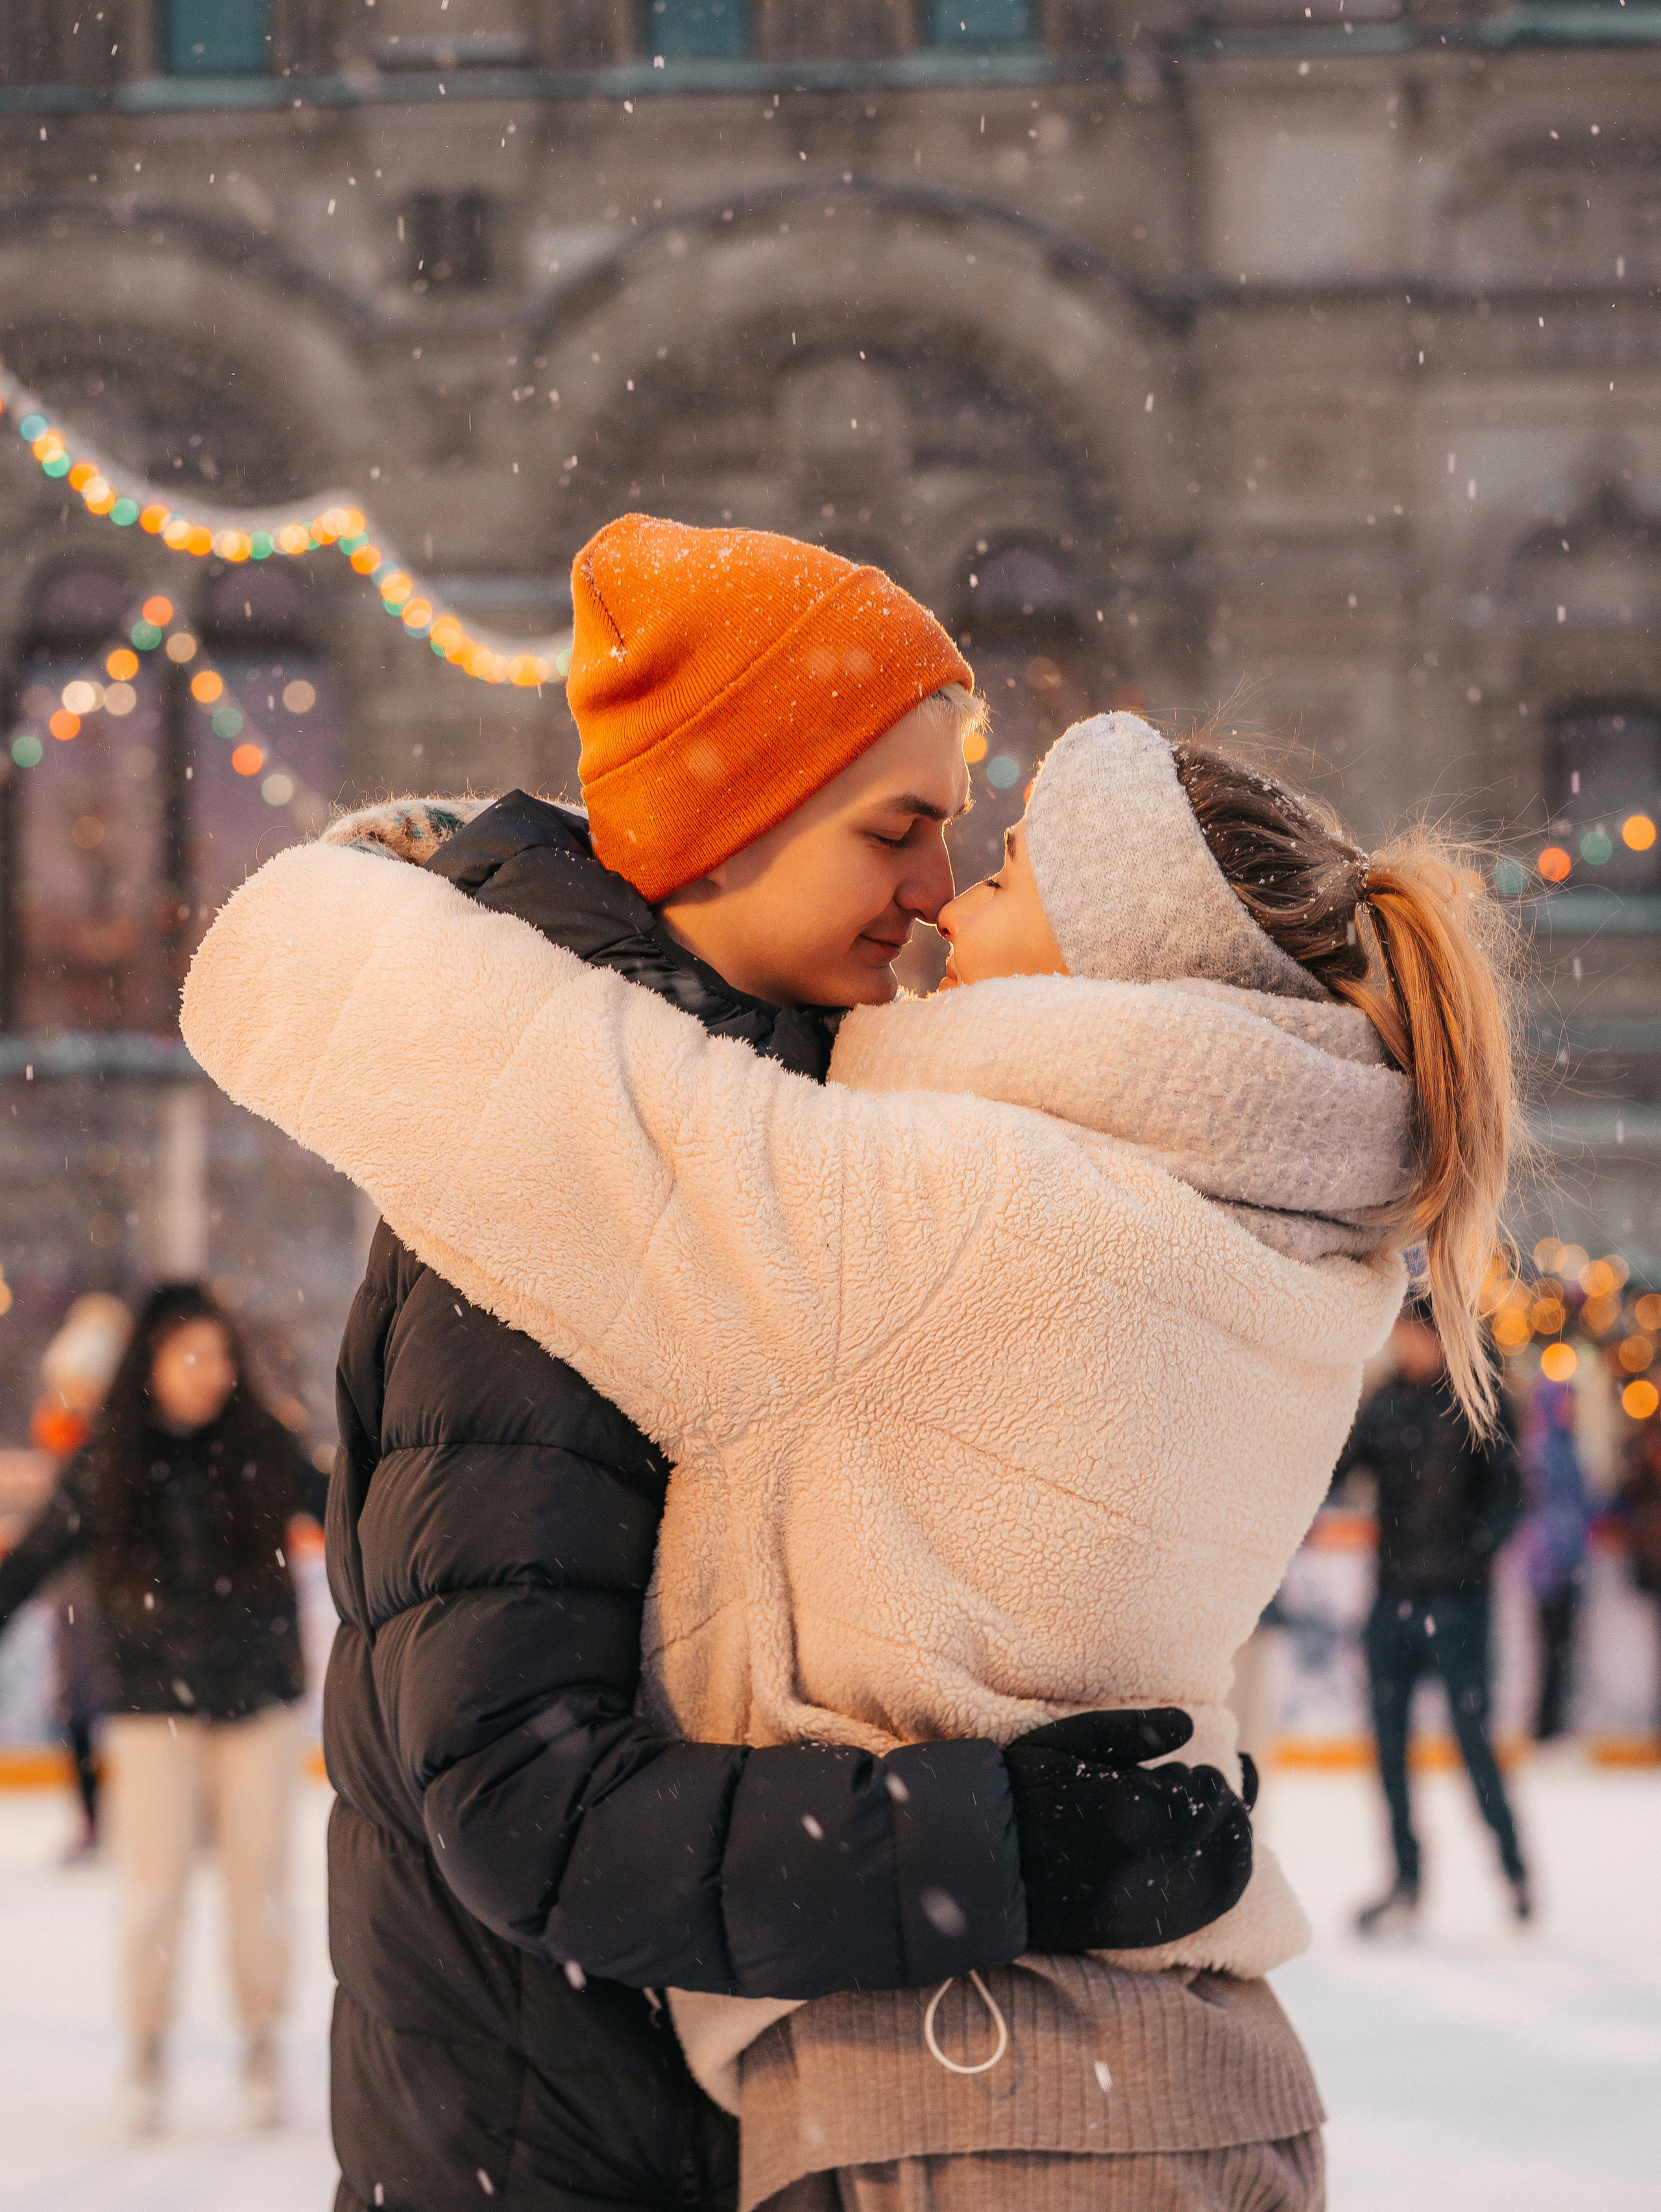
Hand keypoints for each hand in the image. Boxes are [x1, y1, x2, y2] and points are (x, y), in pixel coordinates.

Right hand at [1003, 1708, 1253, 1952]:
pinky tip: (1204, 1865)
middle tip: (1199, 1798)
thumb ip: (1133, 1730)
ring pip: (1220, 1872)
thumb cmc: (1024, 1789)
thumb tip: (1188, 1723)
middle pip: (1213, 1831)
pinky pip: (1201, 1910)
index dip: (1203, 1782)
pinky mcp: (1138, 1930)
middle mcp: (1143, 1854)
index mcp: (1128, 1803)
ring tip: (1199, 1830)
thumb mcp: (1069, 1740)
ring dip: (1223, 1846)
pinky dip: (1219, 1885)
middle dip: (1215, 1810)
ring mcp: (1143, 1897)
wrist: (985, 1860)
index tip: (1192, 1774)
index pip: (1200, 1793)